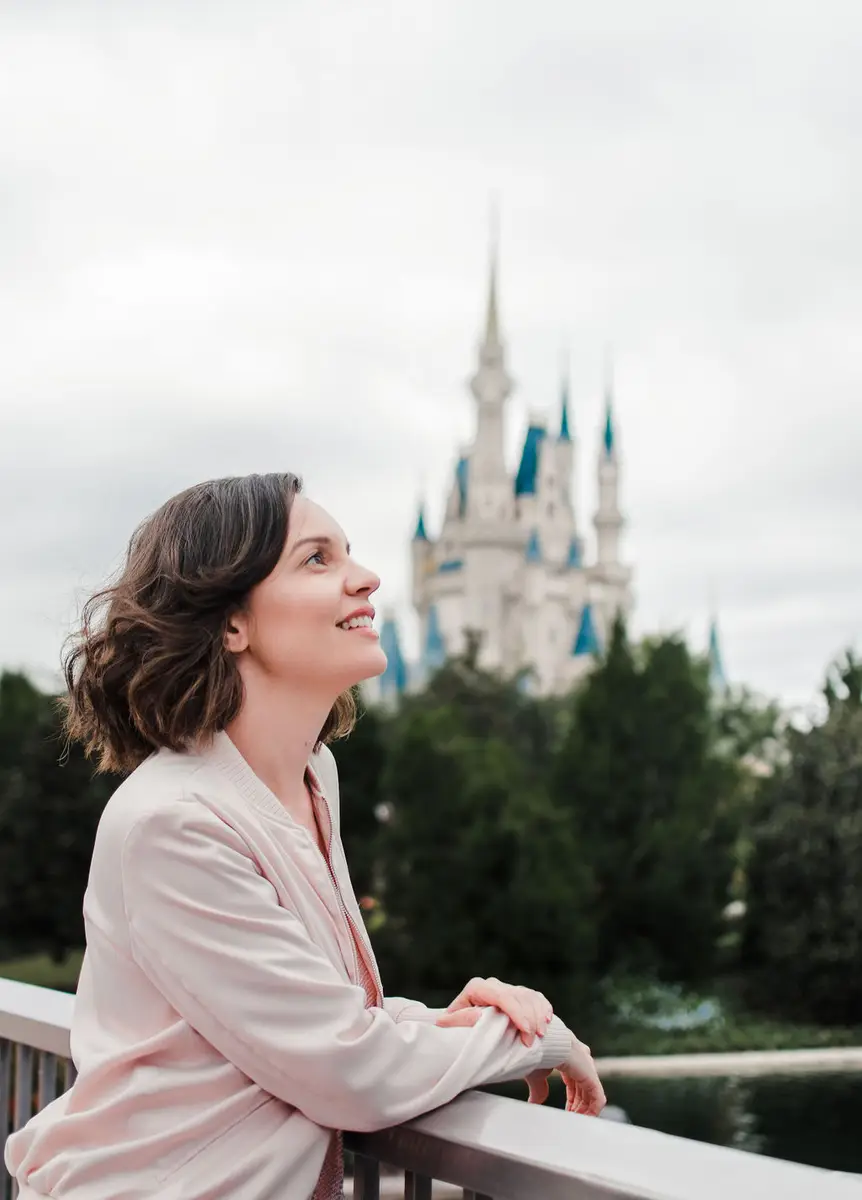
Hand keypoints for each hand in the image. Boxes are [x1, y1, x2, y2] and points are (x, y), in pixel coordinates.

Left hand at [435, 976, 553, 1045]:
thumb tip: (472, 1016)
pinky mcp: (520, 995)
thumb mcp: (457, 1026)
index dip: (516, 1012)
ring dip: (538, 1016)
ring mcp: (508, 989)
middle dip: (529, 1018)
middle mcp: (493, 985)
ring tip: (540, 1036)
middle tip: (531, 1042)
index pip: (501, 996)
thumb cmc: (462, 1030)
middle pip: (518, 997)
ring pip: (529, 997)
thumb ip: (460, 1020)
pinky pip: (536, 998)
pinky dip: (544, 1008)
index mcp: (477, 988)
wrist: (470, 1032)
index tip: (525, 1030)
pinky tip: (548, 1020)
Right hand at [525, 1034, 605, 1114]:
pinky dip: (592, 1110)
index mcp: (569, 1054)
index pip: (576, 1080)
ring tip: (575, 1122)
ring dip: (584, 1110)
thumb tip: (534, 1102)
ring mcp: (588, 1066)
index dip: (572, 1098)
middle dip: (578, 1106)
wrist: (539, 1043)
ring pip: (592, 1094)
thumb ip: (540, 1088)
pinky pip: (597, 1097)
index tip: (566, 1111)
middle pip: (584, 1088)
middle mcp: (581, 1058)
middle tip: (571, 1119)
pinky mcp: (591, 1075)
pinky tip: (583, 1119)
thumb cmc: (535, 1051)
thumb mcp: (537, 1073)